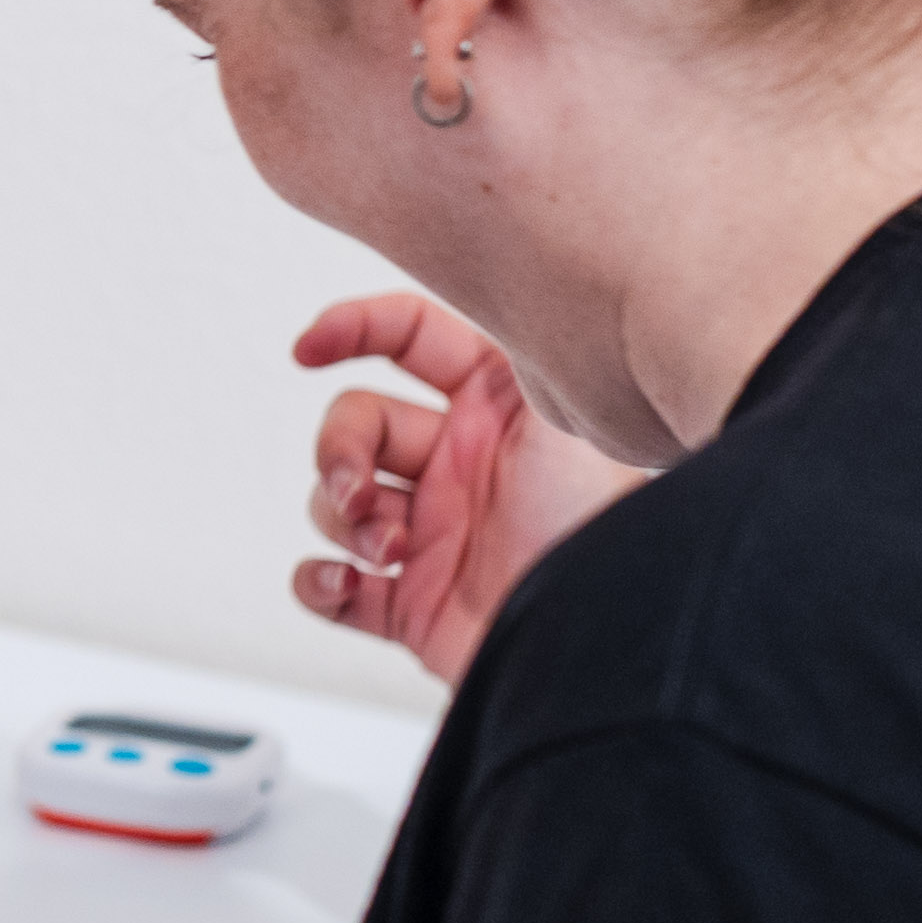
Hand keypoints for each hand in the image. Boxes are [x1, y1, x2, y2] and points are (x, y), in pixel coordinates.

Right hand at [295, 293, 645, 686]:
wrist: (612, 639)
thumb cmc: (606, 530)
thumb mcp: (571, 418)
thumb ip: (519, 351)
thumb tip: (475, 283)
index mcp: (492, 407)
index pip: (409, 339)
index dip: (353, 328)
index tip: (309, 348)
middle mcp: (457, 464)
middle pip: (355, 424)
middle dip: (338, 451)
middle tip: (359, 492)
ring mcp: (432, 534)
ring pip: (334, 503)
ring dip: (342, 521)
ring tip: (388, 553)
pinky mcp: (413, 605)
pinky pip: (328, 585)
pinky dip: (318, 583)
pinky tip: (343, 583)